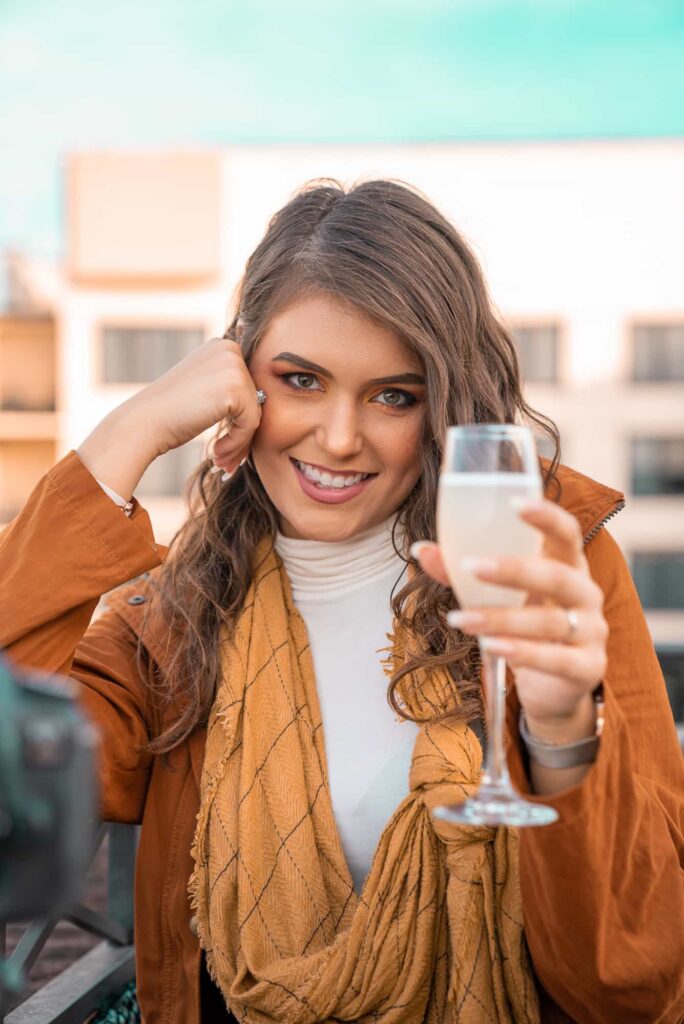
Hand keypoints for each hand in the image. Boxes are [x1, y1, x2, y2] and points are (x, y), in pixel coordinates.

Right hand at [138, 336, 262, 471]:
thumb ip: (229, 388)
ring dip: (240, 443)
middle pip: (254, 399)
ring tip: (222, 461)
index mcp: (223, 346)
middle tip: (225, 459)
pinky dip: (237, 444)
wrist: (144, 422)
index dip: (240, 418)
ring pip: (255, 414)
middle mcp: (230, 349)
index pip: (249, 387)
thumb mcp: (204, 388)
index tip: (227, 444)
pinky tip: (216, 453)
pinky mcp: (235, 388)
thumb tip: (262, 402)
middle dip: (242, 433)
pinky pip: (251, 424)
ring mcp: (233, 367)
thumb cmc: (171, 413)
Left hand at [414, 499, 607, 742]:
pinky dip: (522, 652)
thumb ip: (463, 572)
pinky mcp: (588, 668)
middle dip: (513, 570)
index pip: (567, 532)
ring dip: (500, 618)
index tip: (514, 503)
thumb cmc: (524, 623)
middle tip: (470, 567)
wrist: (552, 685)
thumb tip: (420, 549)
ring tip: (459, 619)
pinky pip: (556, 659)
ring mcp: (591, 632)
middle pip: (557, 576)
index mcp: (569, 565)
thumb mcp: (497, 595)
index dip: (546, 516)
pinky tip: (490, 647)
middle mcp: (586, 594)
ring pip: (548, 621)